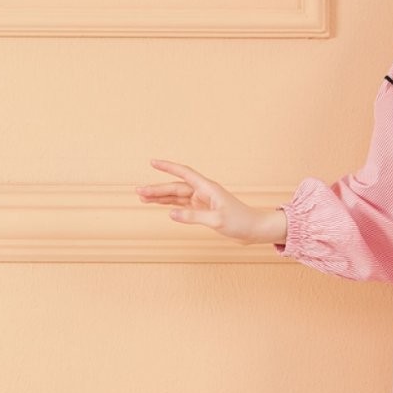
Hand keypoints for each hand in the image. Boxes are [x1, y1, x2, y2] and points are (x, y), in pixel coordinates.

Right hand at [135, 158, 273, 244]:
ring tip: (142, 197)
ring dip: (161, 197)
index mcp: (208, 188)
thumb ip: (193, 217)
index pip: (184, 173)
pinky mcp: (203, 210)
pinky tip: (159, 205)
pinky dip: (170, 205)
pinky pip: (183, 205)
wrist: (254, 230)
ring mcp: (203, 201)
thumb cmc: (241, 222)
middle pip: (176, 187)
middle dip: (157, 189)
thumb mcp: (217, 221)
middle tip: (138, 191)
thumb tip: (171, 213)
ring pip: (177, 196)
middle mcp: (203, 192)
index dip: (168, 167)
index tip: (153, 162)